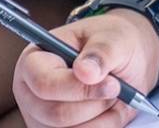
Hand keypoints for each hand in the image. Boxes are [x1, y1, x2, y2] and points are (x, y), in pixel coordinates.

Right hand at [13, 10, 158, 127]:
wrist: (127, 63)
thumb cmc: (114, 44)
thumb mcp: (114, 38)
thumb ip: (101, 51)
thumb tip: (85, 72)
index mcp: (34, 61)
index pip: (44, 84)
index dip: (78, 88)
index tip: (112, 82)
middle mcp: (31, 92)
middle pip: (56, 114)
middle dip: (95, 103)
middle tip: (116, 87)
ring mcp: (41, 118)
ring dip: (102, 116)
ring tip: (111, 95)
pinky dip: (105, 126)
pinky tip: (109, 109)